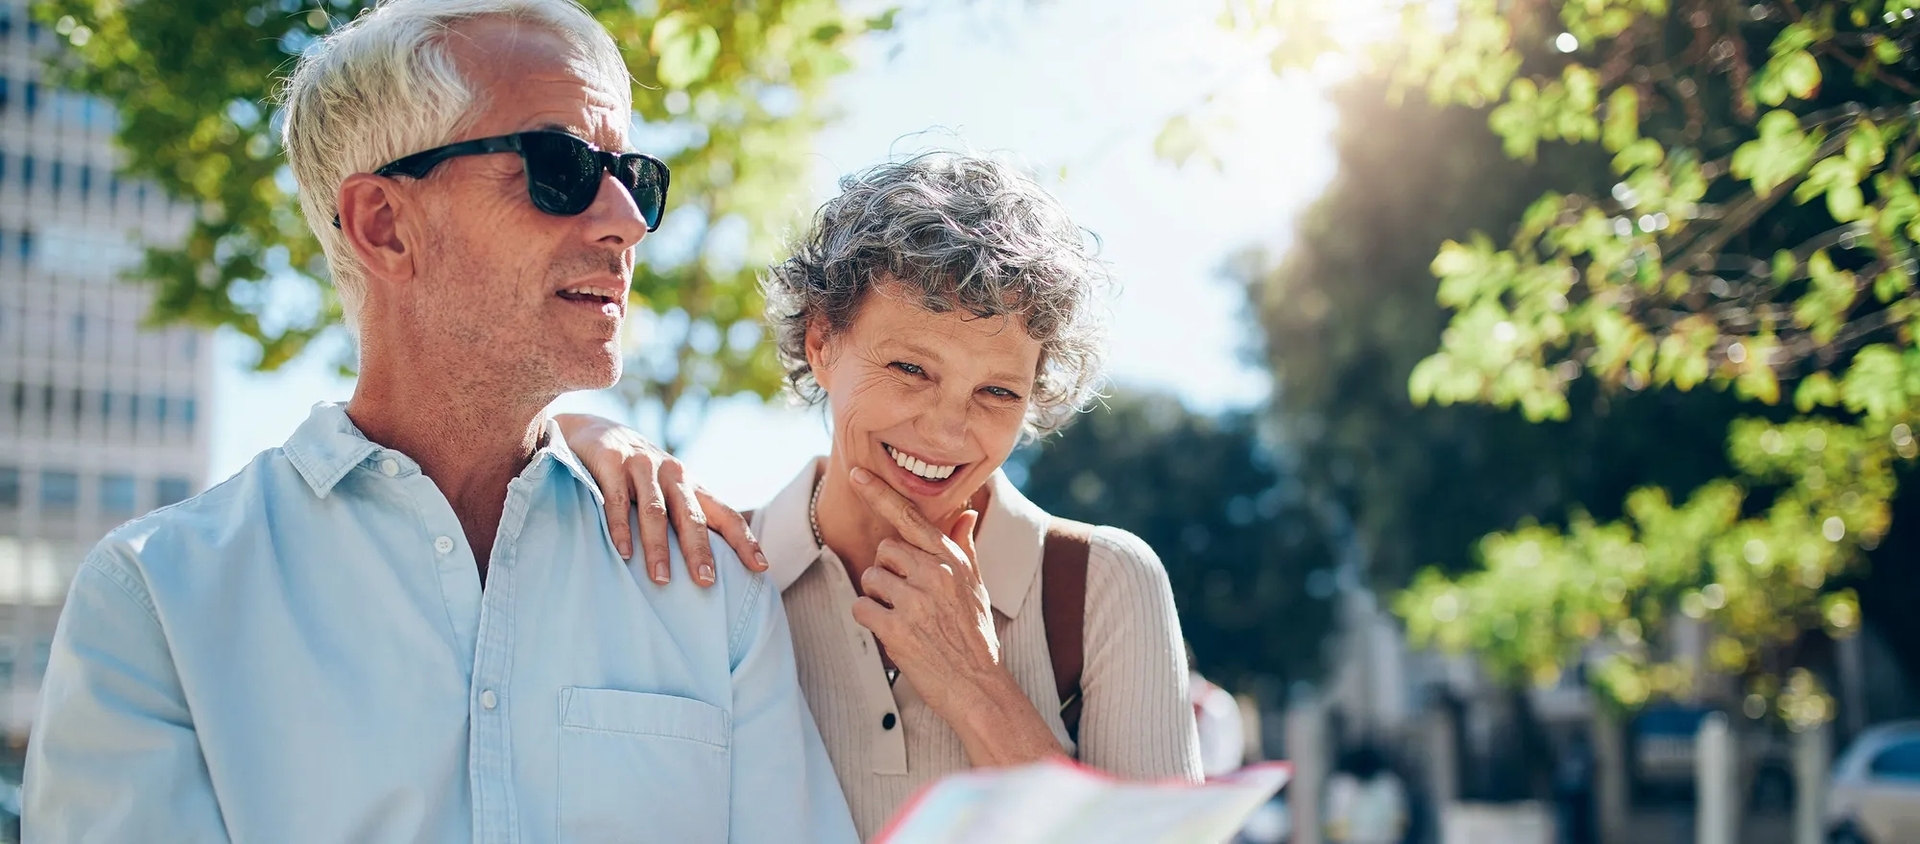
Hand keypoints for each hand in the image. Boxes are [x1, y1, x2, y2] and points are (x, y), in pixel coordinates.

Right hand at [554, 413, 766, 586]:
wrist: (597, 431)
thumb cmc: (640, 475)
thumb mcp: (668, 492)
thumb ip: (684, 519)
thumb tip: (708, 569)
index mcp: (693, 486)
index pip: (726, 515)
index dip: (744, 541)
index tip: (761, 567)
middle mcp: (673, 475)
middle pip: (692, 517)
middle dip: (700, 550)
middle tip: (706, 581)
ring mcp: (643, 467)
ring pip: (655, 512)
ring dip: (659, 547)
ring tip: (661, 579)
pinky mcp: (613, 464)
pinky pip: (617, 501)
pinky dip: (620, 527)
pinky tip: (623, 552)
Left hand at [845, 466, 1002, 716]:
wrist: (978, 685)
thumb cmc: (976, 635)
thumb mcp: (976, 586)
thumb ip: (964, 547)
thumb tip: (966, 512)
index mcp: (952, 560)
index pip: (911, 518)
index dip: (880, 494)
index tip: (856, 473)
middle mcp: (935, 574)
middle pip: (884, 551)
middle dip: (887, 572)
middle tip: (905, 598)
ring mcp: (916, 600)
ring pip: (871, 578)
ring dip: (878, 598)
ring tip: (904, 618)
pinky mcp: (897, 628)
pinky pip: (862, 607)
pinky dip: (870, 620)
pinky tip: (892, 632)